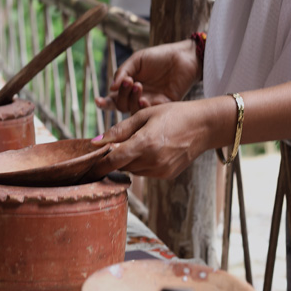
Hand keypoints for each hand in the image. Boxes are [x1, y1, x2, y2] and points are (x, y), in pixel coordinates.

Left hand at [88, 102, 213, 179]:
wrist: (204, 126)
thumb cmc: (174, 114)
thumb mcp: (144, 115)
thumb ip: (119, 129)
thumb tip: (96, 142)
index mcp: (144, 144)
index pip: (112, 161)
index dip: (97, 165)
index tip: (86, 166)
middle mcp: (152, 161)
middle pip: (121, 166)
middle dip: (115, 157)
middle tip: (115, 143)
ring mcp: (160, 170)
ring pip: (132, 170)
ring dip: (129, 160)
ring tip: (140, 142)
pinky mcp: (166, 175)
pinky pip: (145, 172)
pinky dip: (142, 163)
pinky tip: (152, 149)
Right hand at [96, 39, 200, 114]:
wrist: (183, 58)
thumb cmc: (160, 56)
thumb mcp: (137, 60)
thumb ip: (122, 72)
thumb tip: (111, 88)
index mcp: (129, 86)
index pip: (113, 99)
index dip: (104, 103)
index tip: (98, 101)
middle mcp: (137, 97)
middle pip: (120, 106)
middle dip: (121, 95)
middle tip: (130, 82)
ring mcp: (149, 103)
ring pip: (132, 111)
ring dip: (132, 100)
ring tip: (138, 85)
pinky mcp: (162, 107)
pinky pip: (148, 114)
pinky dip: (143, 108)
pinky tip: (145, 99)